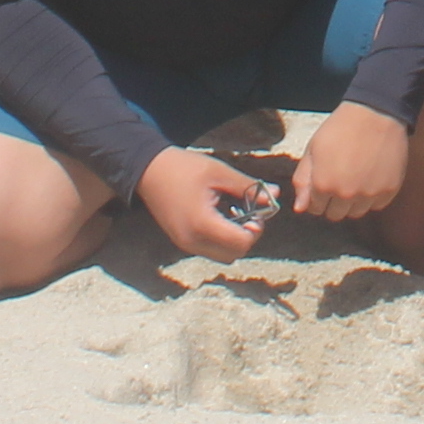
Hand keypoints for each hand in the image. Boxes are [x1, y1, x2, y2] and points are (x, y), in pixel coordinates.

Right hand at [135, 142, 276, 259]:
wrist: (148, 169)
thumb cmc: (184, 167)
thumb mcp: (220, 173)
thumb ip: (248, 186)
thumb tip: (276, 194)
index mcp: (203, 224)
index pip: (241, 244)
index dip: (255, 230)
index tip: (255, 211)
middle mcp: (193, 241)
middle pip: (233, 255)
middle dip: (246, 237)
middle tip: (248, 214)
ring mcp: (185, 244)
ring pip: (221, 256)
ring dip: (233, 240)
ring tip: (233, 213)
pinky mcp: (180, 241)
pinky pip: (208, 249)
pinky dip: (220, 240)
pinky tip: (219, 216)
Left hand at [289, 103, 409, 227]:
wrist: (375, 113)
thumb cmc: (340, 128)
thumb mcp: (313, 149)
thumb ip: (303, 180)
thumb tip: (300, 209)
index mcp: (323, 185)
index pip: (315, 208)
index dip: (317, 195)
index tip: (324, 180)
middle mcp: (346, 195)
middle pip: (335, 215)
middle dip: (333, 201)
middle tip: (340, 179)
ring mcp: (369, 194)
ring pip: (356, 213)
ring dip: (353, 201)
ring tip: (356, 177)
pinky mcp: (389, 190)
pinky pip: (376, 205)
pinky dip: (372, 196)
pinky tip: (371, 176)